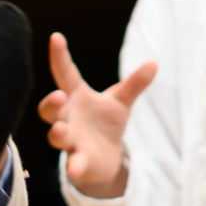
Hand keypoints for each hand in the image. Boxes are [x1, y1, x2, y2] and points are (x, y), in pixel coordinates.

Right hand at [38, 32, 157, 199]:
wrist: (104, 158)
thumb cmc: (106, 124)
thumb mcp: (121, 102)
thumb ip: (135, 84)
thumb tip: (155, 63)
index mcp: (77, 97)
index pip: (65, 74)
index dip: (59, 56)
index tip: (56, 37)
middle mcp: (68, 117)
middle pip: (51, 108)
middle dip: (51, 103)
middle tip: (59, 96)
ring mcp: (71, 140)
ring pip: (57, 136)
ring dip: (57, 133)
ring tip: (61, 129)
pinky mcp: (78, 161)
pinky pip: (73, 163)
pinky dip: (74, 166)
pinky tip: (75, 168)